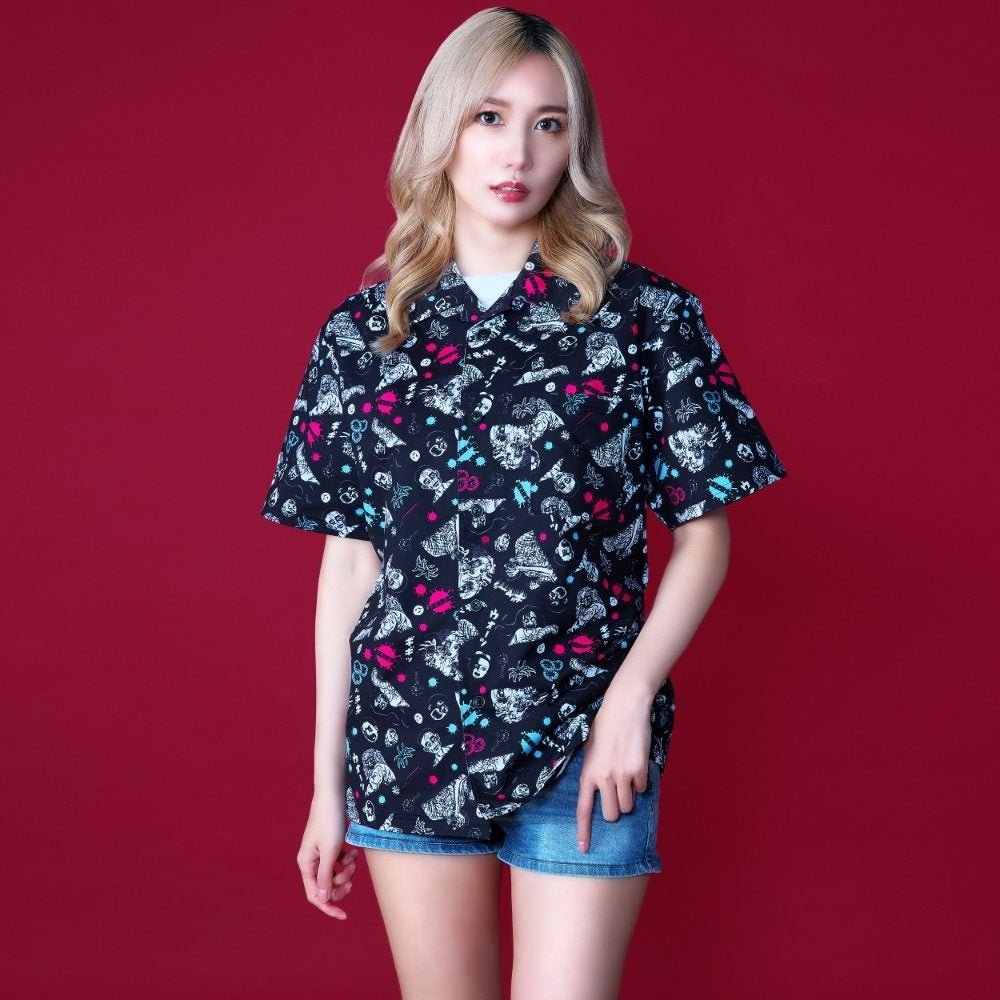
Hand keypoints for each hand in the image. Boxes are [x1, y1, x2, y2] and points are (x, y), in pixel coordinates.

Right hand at [297, 793, 358, 918]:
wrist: (333, 795)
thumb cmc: (330, 822)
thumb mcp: (330, 852)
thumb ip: (326, 877)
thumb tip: (321, 900)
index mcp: (306, 864)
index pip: (315, 895)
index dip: (329, 907)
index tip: (344, 915)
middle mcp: (310, 861)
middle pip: (325, 887)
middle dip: (340, 886)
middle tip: (352, 877)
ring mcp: (320, 853)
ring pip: (334, 874)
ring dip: (346, 871)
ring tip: (354, 859)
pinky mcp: (329, 845)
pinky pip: (339, 861)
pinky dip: (347, 860)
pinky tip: (354, 851)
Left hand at [575, 691, 651, 852]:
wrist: (624, 708)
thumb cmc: (604, 726)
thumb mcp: (589, 749)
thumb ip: (591, 771)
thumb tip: (595, 790)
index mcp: (587, 774)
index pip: (583, 809)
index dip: (583, 831)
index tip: (583, 849)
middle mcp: (603, 779)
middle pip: (611, 815)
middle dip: (615, 810)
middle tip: (617, 794)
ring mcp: (622, 776)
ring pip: (628, 806)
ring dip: (629, 797)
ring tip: (626, 776)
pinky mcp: (640, 771)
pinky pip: (642, 789)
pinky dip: (641, 782)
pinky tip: (636, 764)